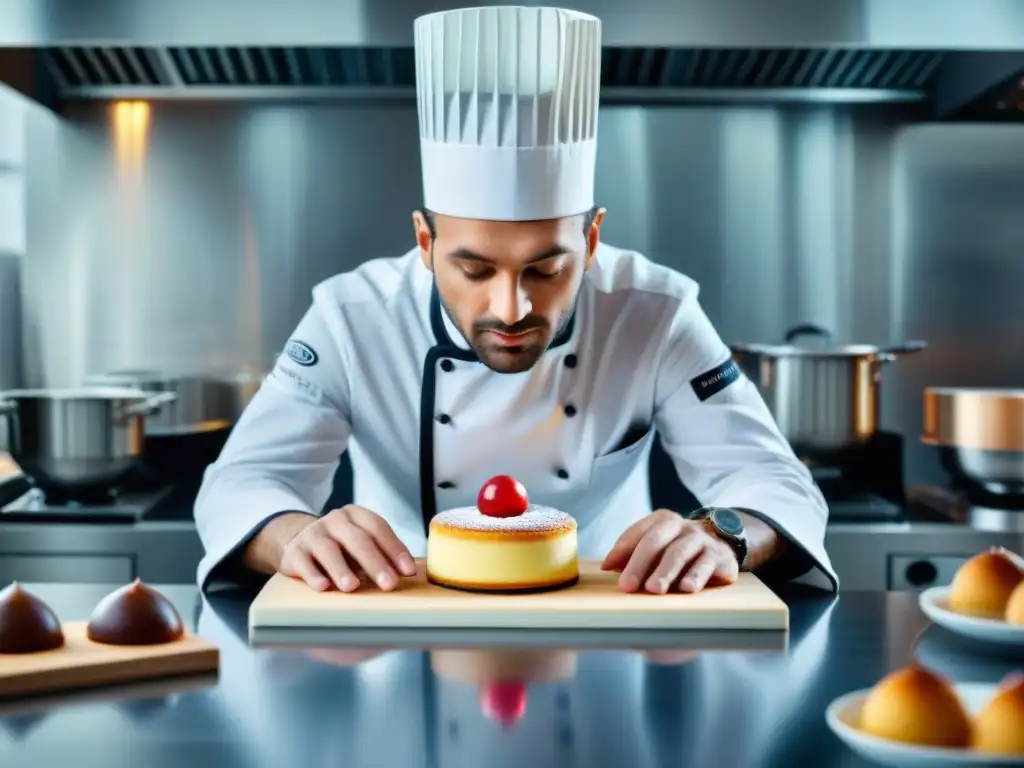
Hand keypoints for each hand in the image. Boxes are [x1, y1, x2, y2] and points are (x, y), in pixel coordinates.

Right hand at [278, 505, 416, 591]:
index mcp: (356, 515)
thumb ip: (382, 553)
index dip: (395, 549)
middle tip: (388, 584)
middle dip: (375, 563)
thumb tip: (408, 573)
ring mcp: (313, 534)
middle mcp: (335, 520)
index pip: (379, 529)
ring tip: (352, 587)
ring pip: (328, 550)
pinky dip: (313, 575)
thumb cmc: (340, 546)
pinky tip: (323, 587)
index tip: (408, 571)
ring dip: (342, 569)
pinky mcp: (294, 551)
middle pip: (358, 540)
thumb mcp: (361, 542)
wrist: (298, 540)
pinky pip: (304, 563)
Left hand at [600, 509, 739, 593]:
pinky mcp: (720, 556)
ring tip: (653, 589)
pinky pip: (706, 564)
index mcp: (663, 521)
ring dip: (665, 571)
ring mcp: (702, 540)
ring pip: (680, 552)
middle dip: (639, 564)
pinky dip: (696, 576)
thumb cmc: (680, 549)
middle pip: (656, 541)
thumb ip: (632, 553)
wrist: (724, 543)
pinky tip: (687, 589)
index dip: (622, 549)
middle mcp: (682, 526)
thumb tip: (607, 566)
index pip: (639, 533)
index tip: (608, 568)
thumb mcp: (658, 547)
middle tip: (627, 586)